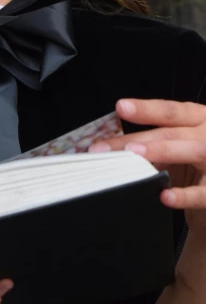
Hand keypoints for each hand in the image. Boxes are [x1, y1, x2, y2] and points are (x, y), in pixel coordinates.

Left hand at [89, 98, 205, 235]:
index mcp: (198, 119)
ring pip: (193, 151)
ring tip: (134, 155)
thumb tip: (114, 147)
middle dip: (138, 138)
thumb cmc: (196, 168)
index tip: (121, 107)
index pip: (170, 111)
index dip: (146, 109)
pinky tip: (166, 196)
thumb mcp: (178, 150)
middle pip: (171, 133)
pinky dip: (185, 195)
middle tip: (108, 146)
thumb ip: (154, 145)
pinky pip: (204, 192)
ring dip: (162, 152)